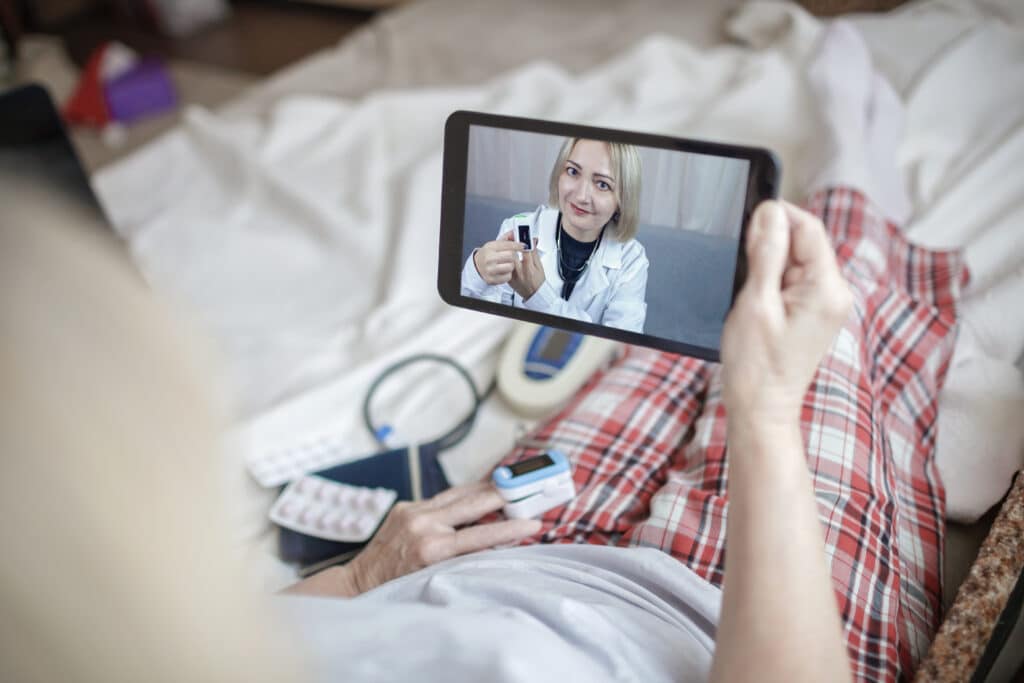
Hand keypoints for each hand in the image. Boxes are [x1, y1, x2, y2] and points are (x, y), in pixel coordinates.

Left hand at [347, 482, 540, 593]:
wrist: (358, 584)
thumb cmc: (396, 590)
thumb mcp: (436, 581)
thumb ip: (464, 562)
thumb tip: (495, 545)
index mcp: (431, 548)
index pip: (483, 534)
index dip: (512, 527)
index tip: (534, 522)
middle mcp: (422, 524)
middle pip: (474, 502)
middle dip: (504, 494)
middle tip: (528, 488)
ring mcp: (412, 511)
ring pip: (458, 493)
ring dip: (485, 489)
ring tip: (509, 485)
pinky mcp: (405, 506)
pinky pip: (442, 498)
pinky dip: (462, 497)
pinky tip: (477, 496)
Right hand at [473, 231, 523, 284]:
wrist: (477, 267)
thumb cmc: (488, 255)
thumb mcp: (495, 244)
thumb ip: (506, 238)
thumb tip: (516, 232)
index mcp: (490, 247)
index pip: (508, 244)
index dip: (518, 245)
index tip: (524, 246)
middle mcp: (489, 258)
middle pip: (511, 255)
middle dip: (514, 256)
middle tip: (512, 256)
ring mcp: (490, 270)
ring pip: (511, 266)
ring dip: (511, 265)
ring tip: (506, 264)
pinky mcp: (492, 280)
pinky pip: (508, 277)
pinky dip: (508, 274)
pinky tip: (504, 271)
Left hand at [509, 238, 544, 300]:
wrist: (534, 294)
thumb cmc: (538, 282)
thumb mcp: (540, 266)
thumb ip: (534, 253)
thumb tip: (532, 242)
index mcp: (529, 269)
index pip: (526, 251)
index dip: (525, 241)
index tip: (525, 234)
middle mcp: (519, 272)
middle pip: (513, 253)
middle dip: (514, 243)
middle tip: (515, 235)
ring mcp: (512, 275)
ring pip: (507, 259)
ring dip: (508, 249)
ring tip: (511, 243)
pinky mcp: (508, 277)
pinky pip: (505, 265)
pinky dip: (506, 257)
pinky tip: (508, 253)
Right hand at [721, 200, 852, 425]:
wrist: (761, 408)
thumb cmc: (756, 364)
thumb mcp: (755, 302)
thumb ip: (766, 253)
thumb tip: (770, 213)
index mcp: (827, 288)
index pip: (809, 228)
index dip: (778, 217)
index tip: (747, 222)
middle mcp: (836, 293)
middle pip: (804, 242)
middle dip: (771, 246)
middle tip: (743, 270)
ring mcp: (827, 304)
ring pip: (796, 260)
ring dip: (769, 266)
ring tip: (751, 296)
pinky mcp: (814, 312)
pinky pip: (794, 280)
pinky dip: (773, 282)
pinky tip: (758, 302)